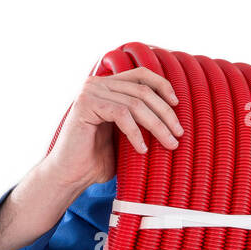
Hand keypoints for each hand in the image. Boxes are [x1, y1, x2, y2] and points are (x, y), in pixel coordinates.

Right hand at [41, 66, 183, 190]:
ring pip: (136, 104)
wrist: (71, 174)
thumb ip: (141, 119)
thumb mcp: (126, 134)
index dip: (163, 86)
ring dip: (157, 126)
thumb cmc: (99, 158)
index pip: (141, 75)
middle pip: (143, 91)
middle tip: (179, 134)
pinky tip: (142, 149)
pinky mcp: (85, 104)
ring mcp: (90, 92)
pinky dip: (136, 133)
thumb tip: (175, 116)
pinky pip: (121, 114)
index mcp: (108, 85)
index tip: (177, 105)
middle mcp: (97, 83)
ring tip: (169, 145)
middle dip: (165, 113)